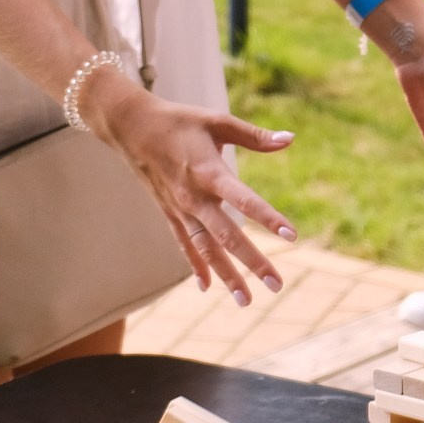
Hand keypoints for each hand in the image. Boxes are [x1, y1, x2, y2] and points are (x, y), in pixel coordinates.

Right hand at [92, 86, 291, 303]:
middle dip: (252, 262)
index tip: (292, 235)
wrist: (131, 128)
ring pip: (206, 248)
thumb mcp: (218, 122)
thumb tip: (290, 139)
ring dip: (226, 275)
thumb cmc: (181, 121)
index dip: (267, 217)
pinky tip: (206, 286)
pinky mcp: (169, 213)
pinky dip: (196, 265)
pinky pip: (184, 244)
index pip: (244, 199)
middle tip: (277, 285)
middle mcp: (194, 197)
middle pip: (227, 235)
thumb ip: (255, 136)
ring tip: (246, 301)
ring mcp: (180, 209)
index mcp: (209, 172)